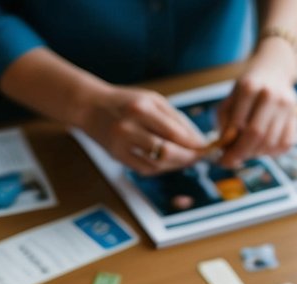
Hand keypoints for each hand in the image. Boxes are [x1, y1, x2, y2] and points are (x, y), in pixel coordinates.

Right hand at [80, 84, 206, 173]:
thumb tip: (198, 140)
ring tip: (186, 160)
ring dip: (176, 165)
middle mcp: (130, 127)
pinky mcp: (118, 157)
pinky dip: (161, 168)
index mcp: (141, 108)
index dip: (194, 144)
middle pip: (167, 152)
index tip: (206, 147)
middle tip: (199, 158)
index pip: (175, 132)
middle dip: (188, 157)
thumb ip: (175, 119)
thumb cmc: (126, 102)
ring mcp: (122, 144)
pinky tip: (169, 162)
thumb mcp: (152, 100)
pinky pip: (146, 169)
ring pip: (158, 164)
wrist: (90, 106)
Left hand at [216, 40, 296, 165]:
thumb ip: (224, 124)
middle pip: (256, 135)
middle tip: (233, 161)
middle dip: (242, 153)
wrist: (273, 73)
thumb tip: (226, 151)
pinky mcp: (296, 118)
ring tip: (247, 150)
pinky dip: (271, 152)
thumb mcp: (230, 100)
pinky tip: (263, 147)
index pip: (238, 125)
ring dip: (256, 153)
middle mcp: (270, 94)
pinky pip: (284, 146)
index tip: (221, 160)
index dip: (229, 148)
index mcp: (249, 86)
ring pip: (270, 143)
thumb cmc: (247, 91)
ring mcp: (286, 106)